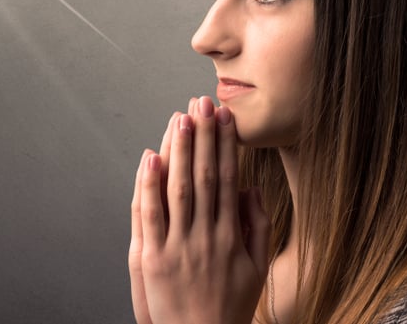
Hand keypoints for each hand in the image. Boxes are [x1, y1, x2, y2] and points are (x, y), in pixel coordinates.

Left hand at [129, 96, 269, 323]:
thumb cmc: (230, 306)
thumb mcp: (256, 269)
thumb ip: (257, 227)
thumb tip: (251, 187)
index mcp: (231, 236)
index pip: (229, 179)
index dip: (227, 145)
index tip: (226, 117)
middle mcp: (205, 237)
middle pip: (205, 175)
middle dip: (204, 136)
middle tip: (203, 102)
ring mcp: (177, 247)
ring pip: (178, 188)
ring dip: (180, 150)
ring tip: (181, 117)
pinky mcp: (151, 259)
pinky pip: (149, 215)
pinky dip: (149, 184)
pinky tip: (152, 157)